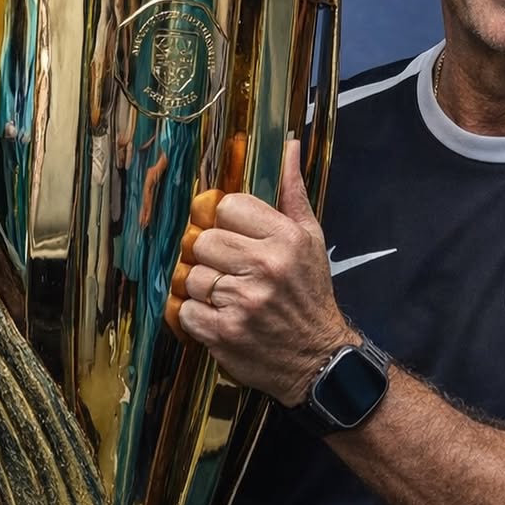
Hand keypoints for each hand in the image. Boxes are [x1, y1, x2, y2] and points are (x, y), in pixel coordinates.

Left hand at [177, 140, 352, 404]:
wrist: (318, 360)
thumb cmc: (309, 295)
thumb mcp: (311, 240)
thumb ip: (292, 193)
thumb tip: (287, 144)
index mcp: (285, 239)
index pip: (225, 207)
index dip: (222, 221)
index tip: (232, 236)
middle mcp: (265, 268)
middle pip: (202, 241)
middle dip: (209, 256)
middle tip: (227, 270)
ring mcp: (243, 302)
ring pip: (191, 276)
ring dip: (202, 288)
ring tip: (224, 297)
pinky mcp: (225, 333)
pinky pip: (185, 310)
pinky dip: (195, 316)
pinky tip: (217, 317)